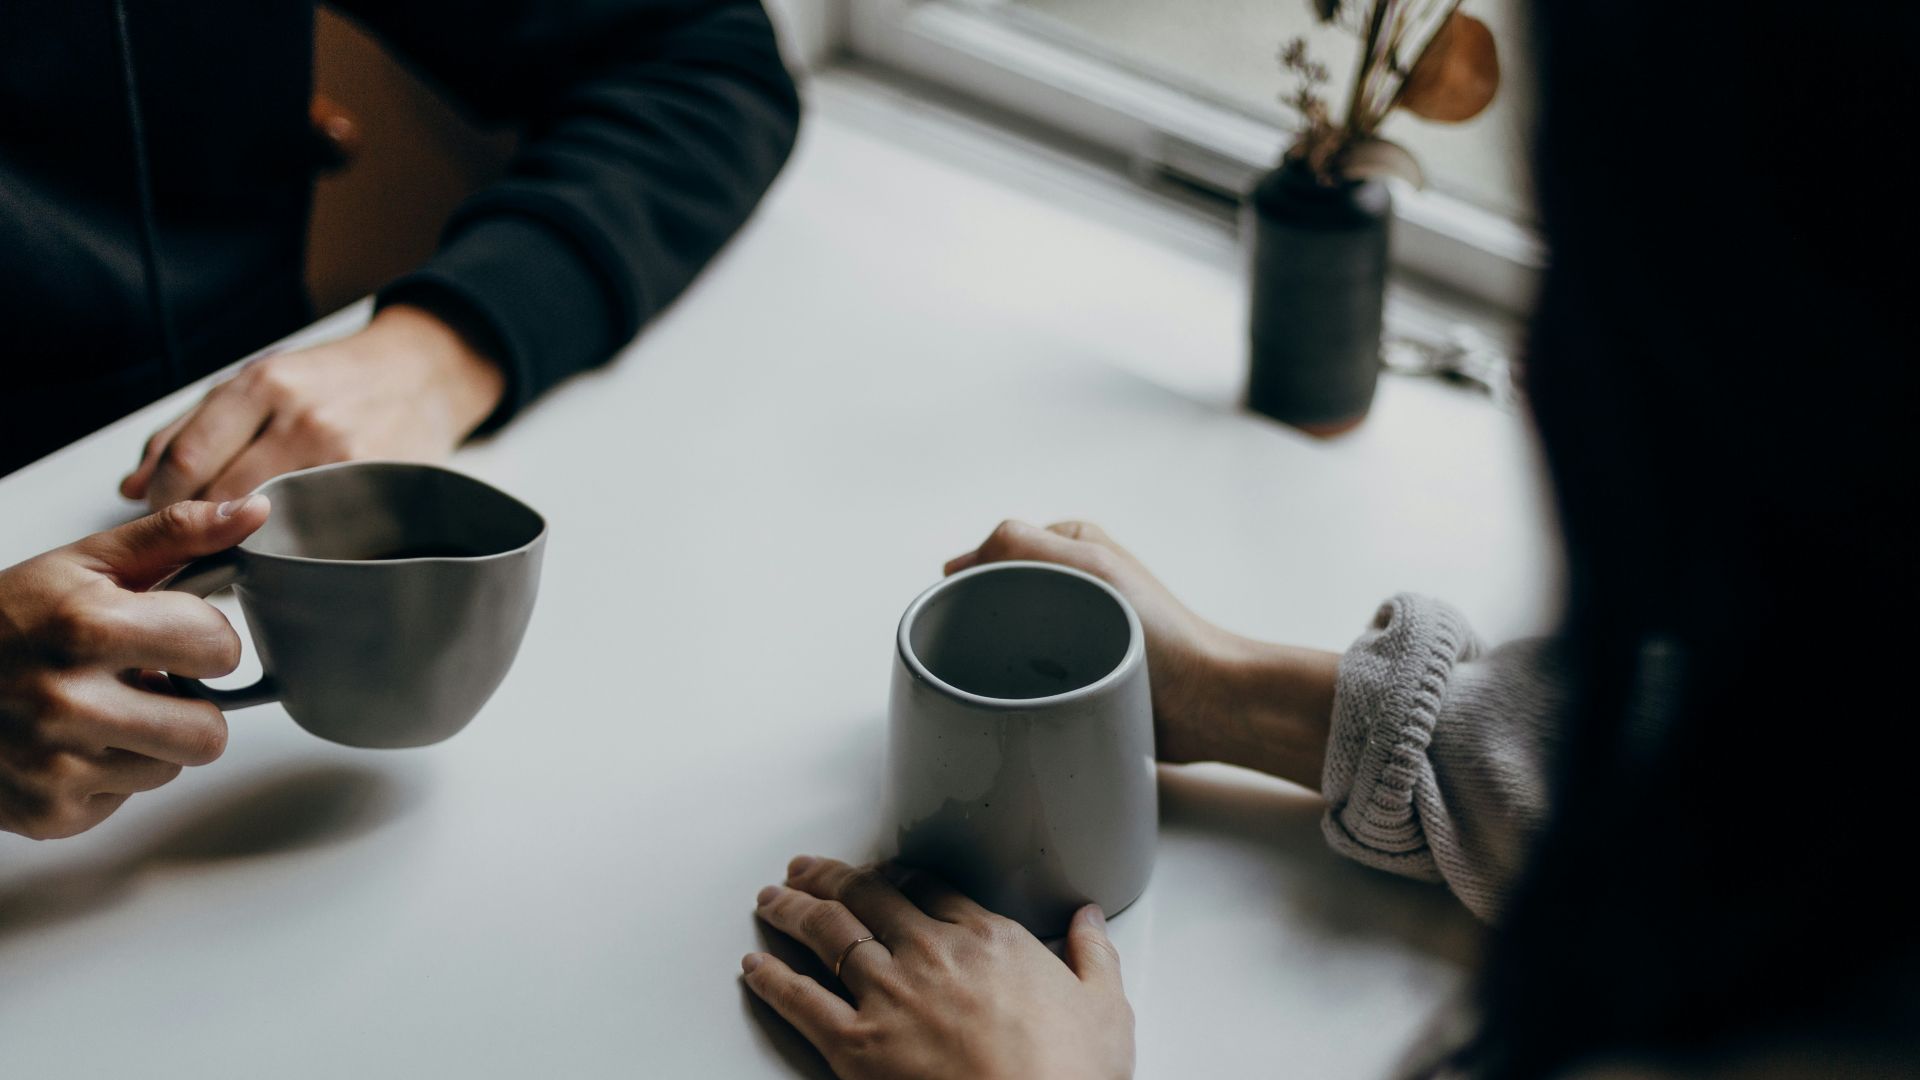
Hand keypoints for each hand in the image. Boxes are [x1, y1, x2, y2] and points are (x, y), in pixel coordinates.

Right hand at [0, 497, 268, 838]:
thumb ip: (177, 535)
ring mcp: (55, 765)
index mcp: (87, 627)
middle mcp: (68, 701)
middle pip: (209, 732)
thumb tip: (255, 510)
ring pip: (171, 768)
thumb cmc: (6, 620)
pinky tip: (70, 743)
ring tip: (100, 709)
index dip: (204, 640)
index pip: (220, 649)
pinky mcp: (49, 813)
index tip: (171, 635)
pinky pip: (126, 799)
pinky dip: (108, 774)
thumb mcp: (85, 564)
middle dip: (188, 705)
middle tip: (144, 682)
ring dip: (150, 742)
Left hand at [121, 304, 505, 509]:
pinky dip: (291, 543)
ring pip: (266, 522)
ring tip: (242, 539)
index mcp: (264, 383)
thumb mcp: (259, 379)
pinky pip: (315, 531)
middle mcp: (301, 417)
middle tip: (199, 535)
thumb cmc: (334, 379)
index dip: (164, 499)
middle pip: (221, 497)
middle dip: (198, 525)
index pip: (187, 459)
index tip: (164, 513)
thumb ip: (189, 428)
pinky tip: (289, 539)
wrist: (424, 372)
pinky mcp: (375, 484)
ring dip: (243, 540)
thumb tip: (130, 488)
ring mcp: (343, 455)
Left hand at [743, 856, 1132, 1079]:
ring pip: (827, 935)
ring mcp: (889, 997)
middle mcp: (930, 955)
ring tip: (771, 899)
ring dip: (791, 911)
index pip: (927, 888)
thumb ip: (1093, 955)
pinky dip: (772, 979)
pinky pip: (801, 1001)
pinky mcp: (856, 1046)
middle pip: (867, 898)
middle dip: (829, 877)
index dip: (893, 874)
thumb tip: (1090, 919)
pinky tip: (754, 966)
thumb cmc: (1072, 1077)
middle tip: (806, 867)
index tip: (877, 871)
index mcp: (988, 939)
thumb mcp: (1105, 1008)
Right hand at [946, 520, 1338, 788]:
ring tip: (997, 680)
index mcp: (1071, 547)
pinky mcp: (1075, 675)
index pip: (994, 553)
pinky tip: (1012, 700)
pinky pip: (1026, 677)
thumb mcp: (1092, 567)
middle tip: (974, 653)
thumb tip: (958, 564)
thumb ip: (1025, 545)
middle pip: (995, 598)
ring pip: (1005, 640)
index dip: (970, 582)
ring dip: (995, 660)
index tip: (960, 614)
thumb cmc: (1161, 632)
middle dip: (979, 623)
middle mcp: (1069, 584)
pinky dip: (1014, 686)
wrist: (1206, 703)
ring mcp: (1071, 631)